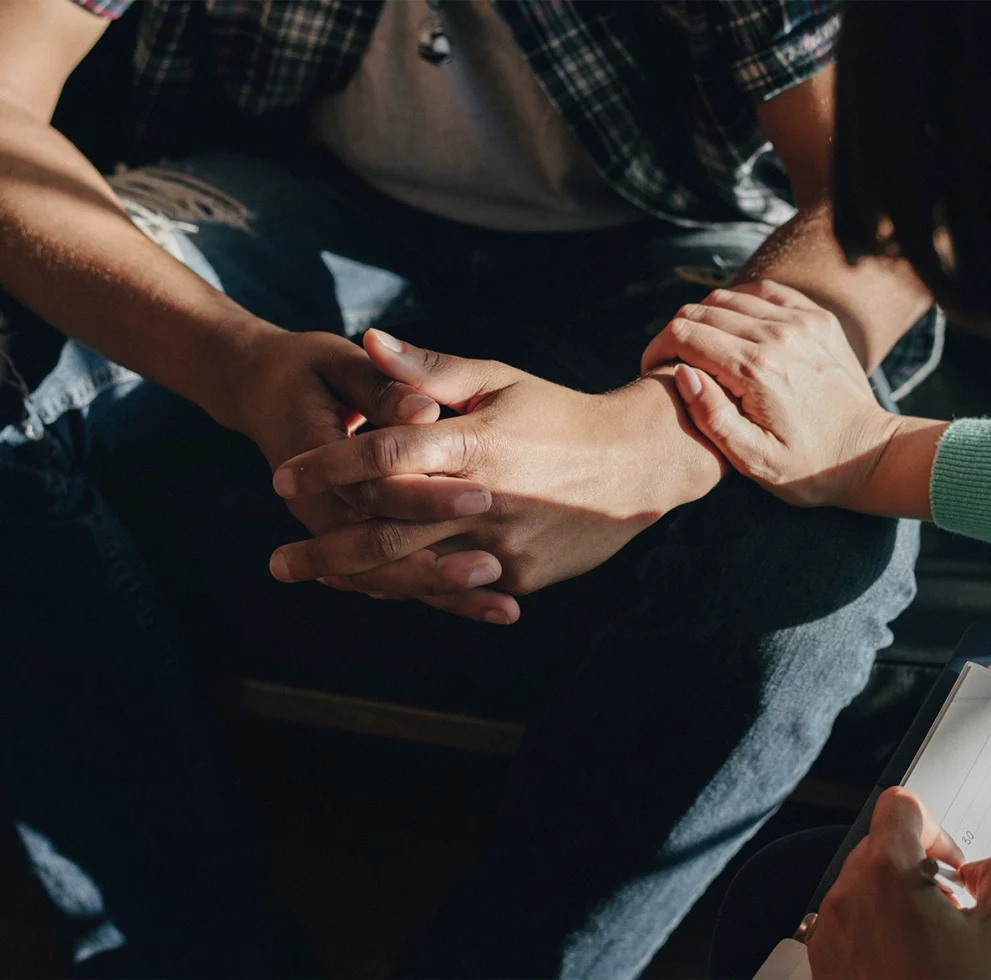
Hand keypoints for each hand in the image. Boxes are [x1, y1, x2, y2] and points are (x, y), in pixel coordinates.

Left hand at [268, 329, 725, 623]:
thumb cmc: (559, 414)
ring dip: (358, 579)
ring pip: (416, 570)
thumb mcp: (499, 380)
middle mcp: (486, 499)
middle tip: (278, 563)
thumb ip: (430, 370)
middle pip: (388, 530)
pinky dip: (413, 589)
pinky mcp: (520, 576)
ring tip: (315, 578)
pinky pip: (455, 588)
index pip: (386, 456)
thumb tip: (370, 340)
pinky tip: (374, 589)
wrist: (637, 463)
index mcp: (476, 443)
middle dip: (326, 549)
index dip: (328, 465)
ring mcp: (505, 545)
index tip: (281, 476)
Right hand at [641, 280, 899, 508]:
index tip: (652, 372)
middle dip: (675, 334)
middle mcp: (777, 335)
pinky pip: (764, 292)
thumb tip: (683, 373)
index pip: (683, 334)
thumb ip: (711, 417)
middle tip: (671, 364)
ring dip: (705, 319)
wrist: (869, 454)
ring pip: (729, 297)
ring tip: (701, 352)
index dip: (656, 349)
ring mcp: (801, 321)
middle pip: (701, 310)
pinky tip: (734, 332)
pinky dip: (739, 304)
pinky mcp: (816, 317)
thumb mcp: (751, 459)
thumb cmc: (806, 467)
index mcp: (755, 370)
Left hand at [809, 786, 990, 979]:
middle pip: (881, 847)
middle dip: (921, 871)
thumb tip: (989, 871)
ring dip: (899, 902)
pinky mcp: (823, 958)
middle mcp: (848, 892)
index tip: (954, 863)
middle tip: (954, 911)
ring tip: (935, 945)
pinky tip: (911, 966)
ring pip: (864, 886)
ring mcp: (830, 926)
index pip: (901, 806)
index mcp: (887, 872)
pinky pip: (849, 922)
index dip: (936, 826)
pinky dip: (878, 930)